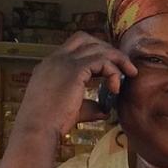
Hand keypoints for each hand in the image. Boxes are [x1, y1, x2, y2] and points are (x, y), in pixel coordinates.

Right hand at [12, 32, 137, 138]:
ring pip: (97, 48)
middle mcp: (56, 58)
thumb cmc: (50, 123)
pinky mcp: (74, 70)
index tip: (110, 66)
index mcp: (50, 65)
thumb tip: (104, 110)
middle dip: (108, 49)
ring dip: (117, 58)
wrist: (37, 128)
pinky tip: (115, 88)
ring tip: (130, 73)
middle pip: (87, 39)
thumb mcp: (71, 110)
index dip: (95, 51)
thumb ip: (88, 106)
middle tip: (125, 66)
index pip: (75, 46)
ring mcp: (64, 62)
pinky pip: (102, 61)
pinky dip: (113, 72)